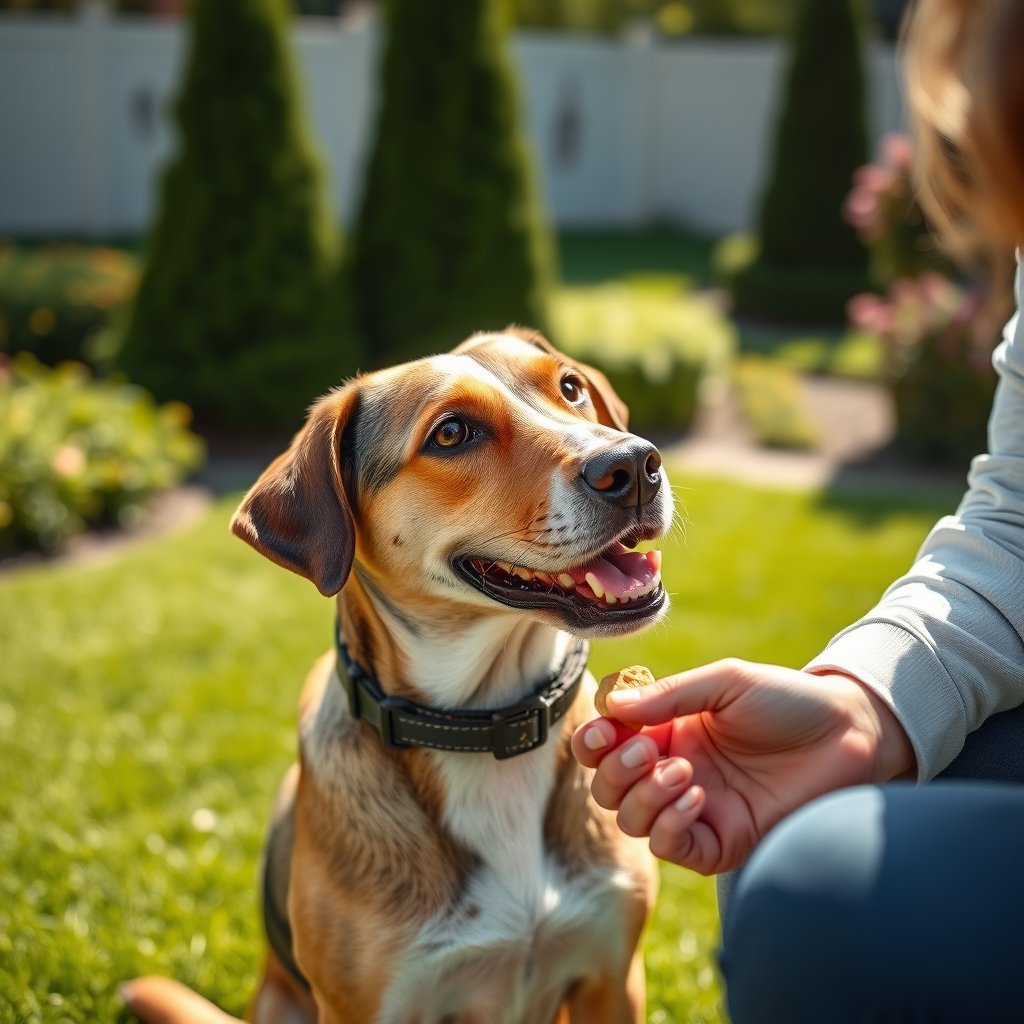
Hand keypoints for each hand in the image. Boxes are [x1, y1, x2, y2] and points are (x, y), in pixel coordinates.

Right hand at [572, 659, 914, 874]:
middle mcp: (672, 771)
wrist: (849, 734)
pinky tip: (696, 798)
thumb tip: (612, 705)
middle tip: (649, 749)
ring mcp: (695, 809)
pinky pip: (673, 848)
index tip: (604, 730)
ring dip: (643, 797)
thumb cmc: (787, 700)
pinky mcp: (722, 841)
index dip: (593, 741)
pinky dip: (669, 825)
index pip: (607, 745)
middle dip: (615, 770)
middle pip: (608, 788)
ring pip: (632, 822)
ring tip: (683, 772)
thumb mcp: (725, 683)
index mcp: (667, 731)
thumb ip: (668, 695)